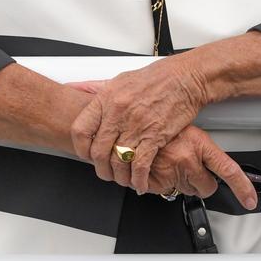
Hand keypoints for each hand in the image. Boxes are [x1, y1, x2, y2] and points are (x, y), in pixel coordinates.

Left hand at [70, 57, 207, 193]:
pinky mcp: (155, 135)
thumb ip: (95, 87)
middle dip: (101, 168)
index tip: (86, 154)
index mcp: (106, 99)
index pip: (81, 130)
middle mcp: (118, 113)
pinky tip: (140, 182)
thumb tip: (76, 87)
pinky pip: (140, 164)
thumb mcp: (119, 79)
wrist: (184, 78)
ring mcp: (136, 125)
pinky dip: (138, 178)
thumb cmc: (155, 78)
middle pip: (99, 151)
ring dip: (119, 176)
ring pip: (118, 161)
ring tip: (122, 179)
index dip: (81, 148)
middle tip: (106, 172)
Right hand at [145, 126, 256, 209]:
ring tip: (170, 164)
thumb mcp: (186, 132)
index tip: (250, 200)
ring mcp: (173, 171)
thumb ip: (199, 151)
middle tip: (188, 169)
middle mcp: (188, 158)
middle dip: (200, 183)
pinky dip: (163, 185)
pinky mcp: (158, 181)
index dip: (242, 187)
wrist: (133, 127)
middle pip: (207, 188)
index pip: (228, 170)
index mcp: (200, 144)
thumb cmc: (161, 128)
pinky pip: (168, 192)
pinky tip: (159, 169)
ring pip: (188, 191)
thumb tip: (211, 168)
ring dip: (181, 183)